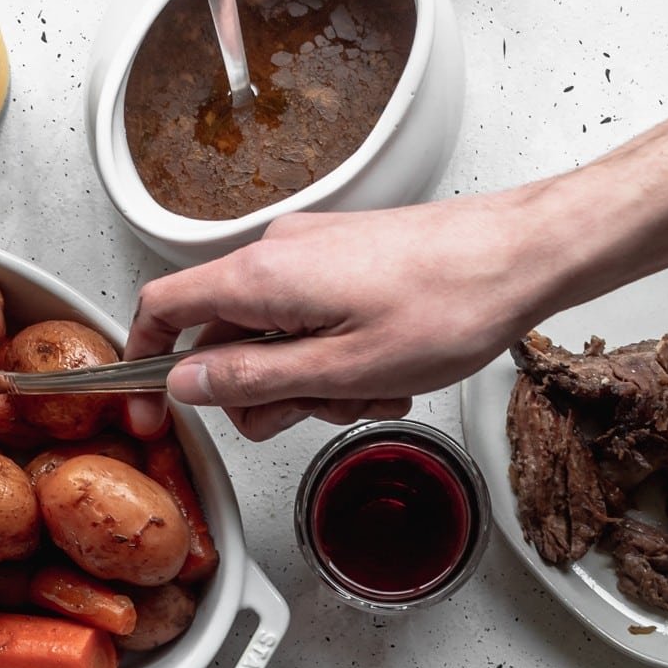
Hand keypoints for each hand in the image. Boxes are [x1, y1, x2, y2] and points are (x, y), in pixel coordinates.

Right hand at [124, 188, 570, 438]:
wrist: (522, 255)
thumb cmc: (450, 303)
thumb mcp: (341, 369)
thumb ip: (251, 380)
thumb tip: (184, 386)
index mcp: (262, 277)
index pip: (162, 310)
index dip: (145, 365)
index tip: (154, 413)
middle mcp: (277, 255)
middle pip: (222, 339)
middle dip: (264, 391)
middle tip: (318, 408)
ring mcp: (312, 255)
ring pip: (273, 339)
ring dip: (313, 381)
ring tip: (372, 385)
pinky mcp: (343, 261)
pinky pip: (311, 322)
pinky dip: (339, 357)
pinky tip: (388, 367)